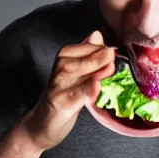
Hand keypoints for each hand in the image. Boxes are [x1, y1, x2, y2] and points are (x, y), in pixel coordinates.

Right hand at [21, 30, 114, 151]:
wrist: (43, 123)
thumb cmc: (64, 95)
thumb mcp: (76, 71)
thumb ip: (87, 52)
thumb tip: (97, 34)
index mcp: (65, 55)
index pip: (92, 46)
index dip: (106, 51)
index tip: (116, 56)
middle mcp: (61, 66)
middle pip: (89, 58)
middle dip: (105, 60)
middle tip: (115, 64)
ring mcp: (60, 84)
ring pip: (84, 73)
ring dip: (100, 72)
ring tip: (111, 71)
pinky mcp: (61, 102)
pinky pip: (78, 93)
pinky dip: (88, 90)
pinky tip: (97, 87)